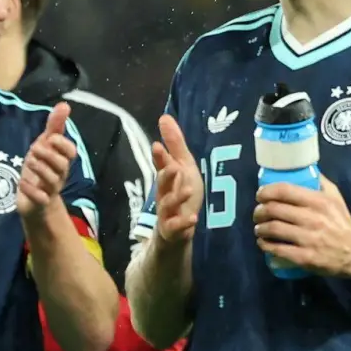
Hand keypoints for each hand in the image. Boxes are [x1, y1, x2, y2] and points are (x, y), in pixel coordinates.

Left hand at [17, 102, 76, 221]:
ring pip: (52, 180)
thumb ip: (54, 126)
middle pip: (62, 165)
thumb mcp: (45, 146)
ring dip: (39, 168)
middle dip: (48, 154)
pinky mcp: (39, 202)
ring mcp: (49, 190)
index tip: (50, 138)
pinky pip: (40, 198)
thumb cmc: (41, 170)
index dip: (62, 143)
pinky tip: (22, 182)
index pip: (71, 151)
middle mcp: (59, 175)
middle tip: (34, 149)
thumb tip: (64, 104)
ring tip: (28, 162)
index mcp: (61, 161)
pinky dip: (31, 189)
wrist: (34, 203)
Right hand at [151, 115, 201, 244]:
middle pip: (162, 184)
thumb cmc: (180, 196)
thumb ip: (175, 145)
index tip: (157, 145)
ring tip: (188, 190)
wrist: (176, 233)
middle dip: (166, 175)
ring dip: (177, 198)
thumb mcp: (183, 168)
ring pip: (168, 205)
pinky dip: (184, 223)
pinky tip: (193, 218)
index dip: (160, 157)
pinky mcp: (173, 231)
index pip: (162, 166)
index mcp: (167, 179)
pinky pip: (176, 227)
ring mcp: (167, 213)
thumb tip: (164, 117)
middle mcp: (164, 194)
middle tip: (173, 167)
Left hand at [252, 177, 350, 278]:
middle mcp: (312, 218)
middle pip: (273, 210)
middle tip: (257, 214)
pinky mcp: (304, 257)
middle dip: (259, 211)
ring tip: (259, 229)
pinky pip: (277, 249)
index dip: (266, 192)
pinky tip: (264, 244)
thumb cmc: (342, 223)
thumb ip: (320, 183)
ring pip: (272, 229)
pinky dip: (265, 246)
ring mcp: (307, 239)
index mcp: (318, 201)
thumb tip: (305, 168)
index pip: (284, 190)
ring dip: (260, 229)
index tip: (260, 195)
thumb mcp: (335, 198)